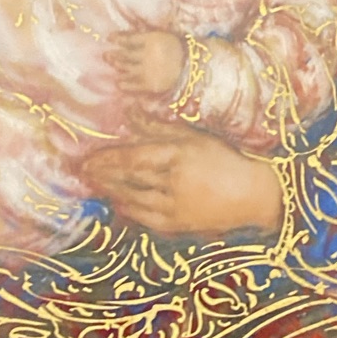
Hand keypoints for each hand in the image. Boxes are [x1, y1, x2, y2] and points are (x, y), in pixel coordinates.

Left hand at [84, 126, 284, 238]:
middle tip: (82, 171)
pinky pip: (146, 218)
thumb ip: (161, 127)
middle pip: (129, 179)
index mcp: (179, 156)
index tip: (88, 158)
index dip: (107, 159)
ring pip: (134, 199)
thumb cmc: (227, 160)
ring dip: (111, 192)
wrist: (254, 196)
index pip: (133, 158)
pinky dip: (130, 210)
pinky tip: (118, 204)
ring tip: (95, 185)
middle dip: (103, 175)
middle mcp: (174, 182)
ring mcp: (176, 206)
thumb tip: (131, 113)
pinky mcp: (180, 224)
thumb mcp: (196, 137)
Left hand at [108, 28, 187, 95]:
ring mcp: (149, 70)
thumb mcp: (165, 35)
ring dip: (118, 66)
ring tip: (112, 65)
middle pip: (125, 54)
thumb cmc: (180, 48)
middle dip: (114, 54)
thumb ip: (148, 35)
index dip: (118, 38)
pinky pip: (134, 85)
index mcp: (152, 40)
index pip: (129, 38)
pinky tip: (119, 82)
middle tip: (106, 55)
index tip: (109, 38)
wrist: (195, 66)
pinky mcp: (151, 84)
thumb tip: (130, 32)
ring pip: (127, 68)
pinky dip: (125, 84)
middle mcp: (148, 54)